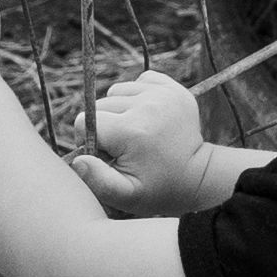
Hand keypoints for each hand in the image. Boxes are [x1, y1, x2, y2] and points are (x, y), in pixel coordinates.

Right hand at [72, 70, 212, 214]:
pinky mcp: (172, 87)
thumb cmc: (158, 189)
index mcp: (132, 130)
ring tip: (135, 131)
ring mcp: (162, 92)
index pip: (85, 121)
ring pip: (118, 91)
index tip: (106, 155)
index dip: (89, 140)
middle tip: (123, 147)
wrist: (198, 176)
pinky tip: (146, 117)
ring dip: (120, 110)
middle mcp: (147, 105)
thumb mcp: (125, 195)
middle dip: (104, 126)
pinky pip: (139, 81)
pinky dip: (137, 96)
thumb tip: (78, 159)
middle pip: (100, 104)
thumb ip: (97, 180)